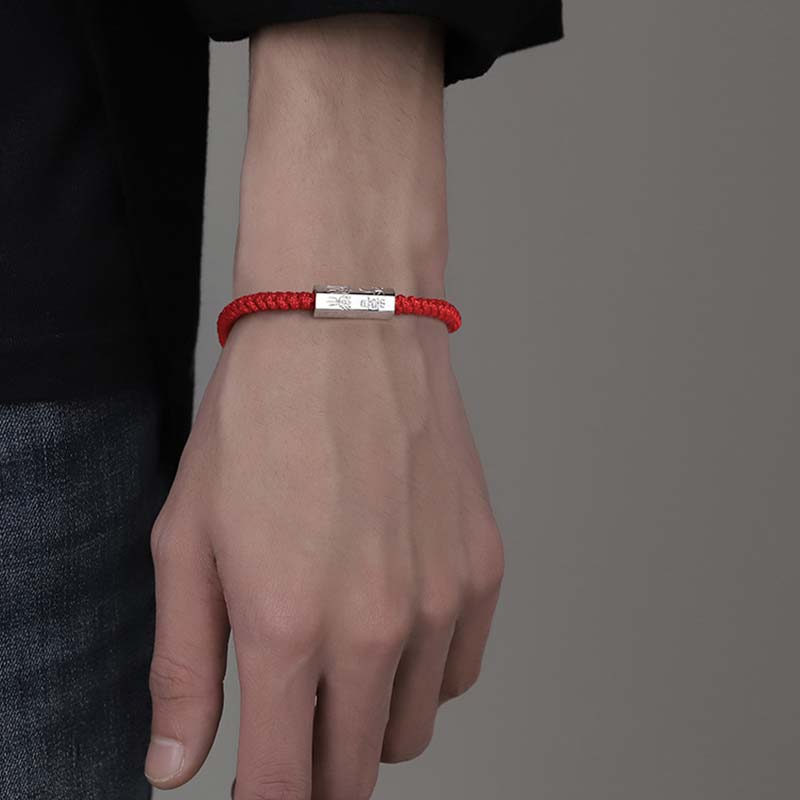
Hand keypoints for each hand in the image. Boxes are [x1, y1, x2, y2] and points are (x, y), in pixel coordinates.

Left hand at [144, 312, 504, 797]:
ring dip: (368, 717)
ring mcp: (440, 599)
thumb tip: (175, 767)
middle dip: (315, 770)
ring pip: (409, 729)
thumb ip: (182, 667)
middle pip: (354, 772)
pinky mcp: (481, 570)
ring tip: (340, 653)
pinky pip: (458, 672)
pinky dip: (422, 672)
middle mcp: (376, 626)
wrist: (345, 334)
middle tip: (291, 718)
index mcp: (287, 626)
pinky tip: (392, 621)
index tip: (260, 793)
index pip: (283, 785)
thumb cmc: (261, 424)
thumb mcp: (187, 540)